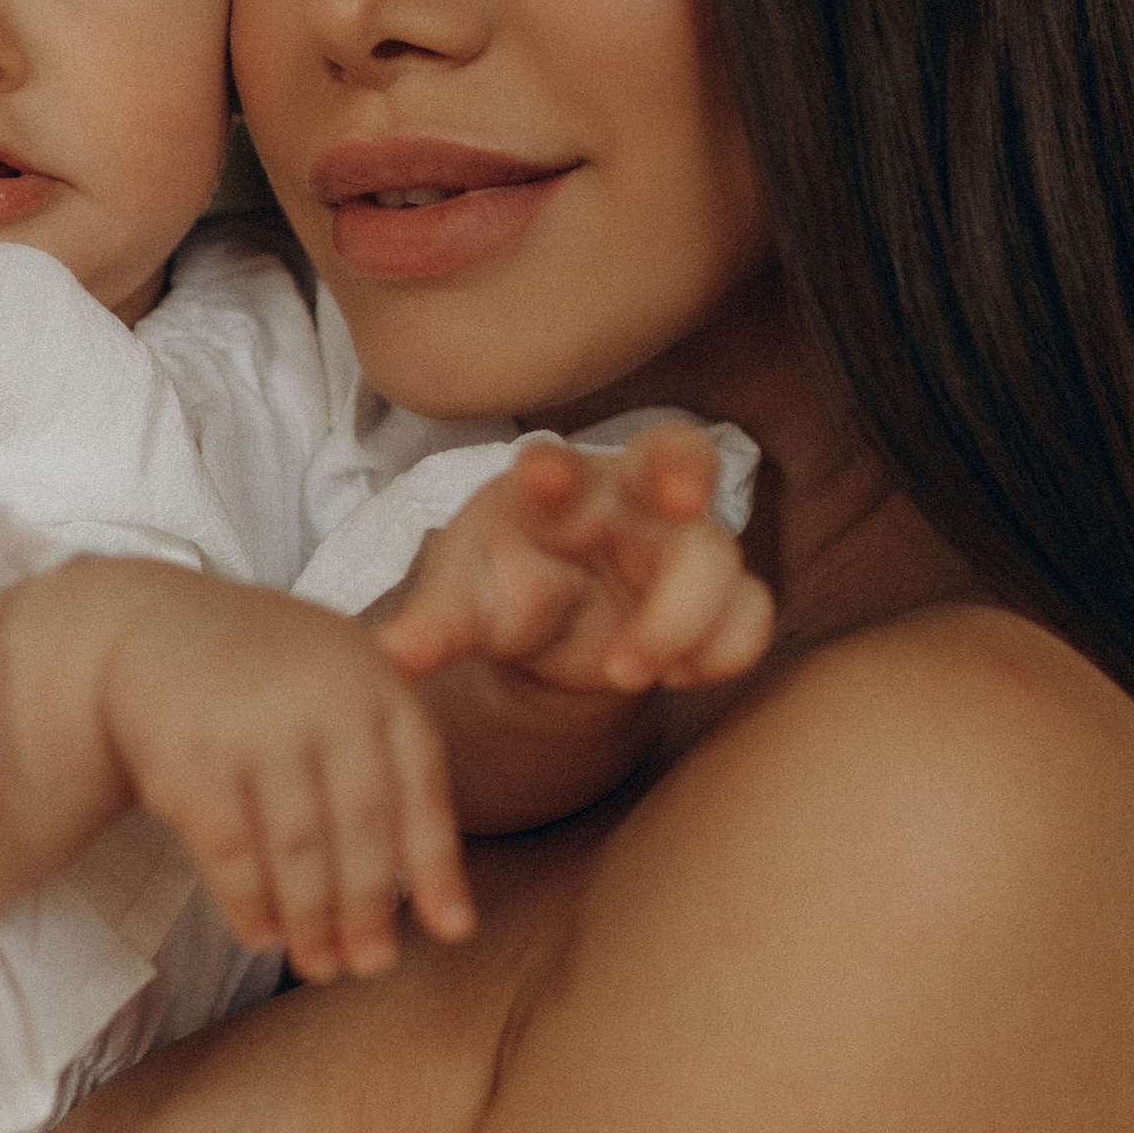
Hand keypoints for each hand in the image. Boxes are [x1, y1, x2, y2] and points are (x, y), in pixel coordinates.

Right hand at [87, 562, 472, 983]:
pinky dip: (249, 903)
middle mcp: (320, 699)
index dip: (438, 865)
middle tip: (373, 966)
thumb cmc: (271, 680)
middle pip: (361, 825)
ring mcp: (253, 728)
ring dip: (312, 920)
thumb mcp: (344, 690)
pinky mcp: (190, 761)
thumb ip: (395, 774)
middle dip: (369, 907)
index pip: (420, 786)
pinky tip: (263, 934)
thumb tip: (450, 914)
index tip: (452, 932)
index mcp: (373, 682)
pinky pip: (230, 852)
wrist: (153, 629)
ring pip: (296, 848)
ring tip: (321, 965)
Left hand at [376, 428, 774, 702]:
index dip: (555, 463)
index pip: (559, 455)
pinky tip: (682, 677)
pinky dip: (728, 647)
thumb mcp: (461, 605)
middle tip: (681, 499)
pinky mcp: (713, 600)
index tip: (540, 476)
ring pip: (718, 553)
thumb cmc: (501, 587)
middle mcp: (629, 500)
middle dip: (685, 471)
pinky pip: (749, 613)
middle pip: (680, 455)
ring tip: (627, 670)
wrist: (547, 627)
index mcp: (555, 487)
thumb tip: (384, 661)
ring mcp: (680, 545)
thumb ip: (430, 630)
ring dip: (684, 614)